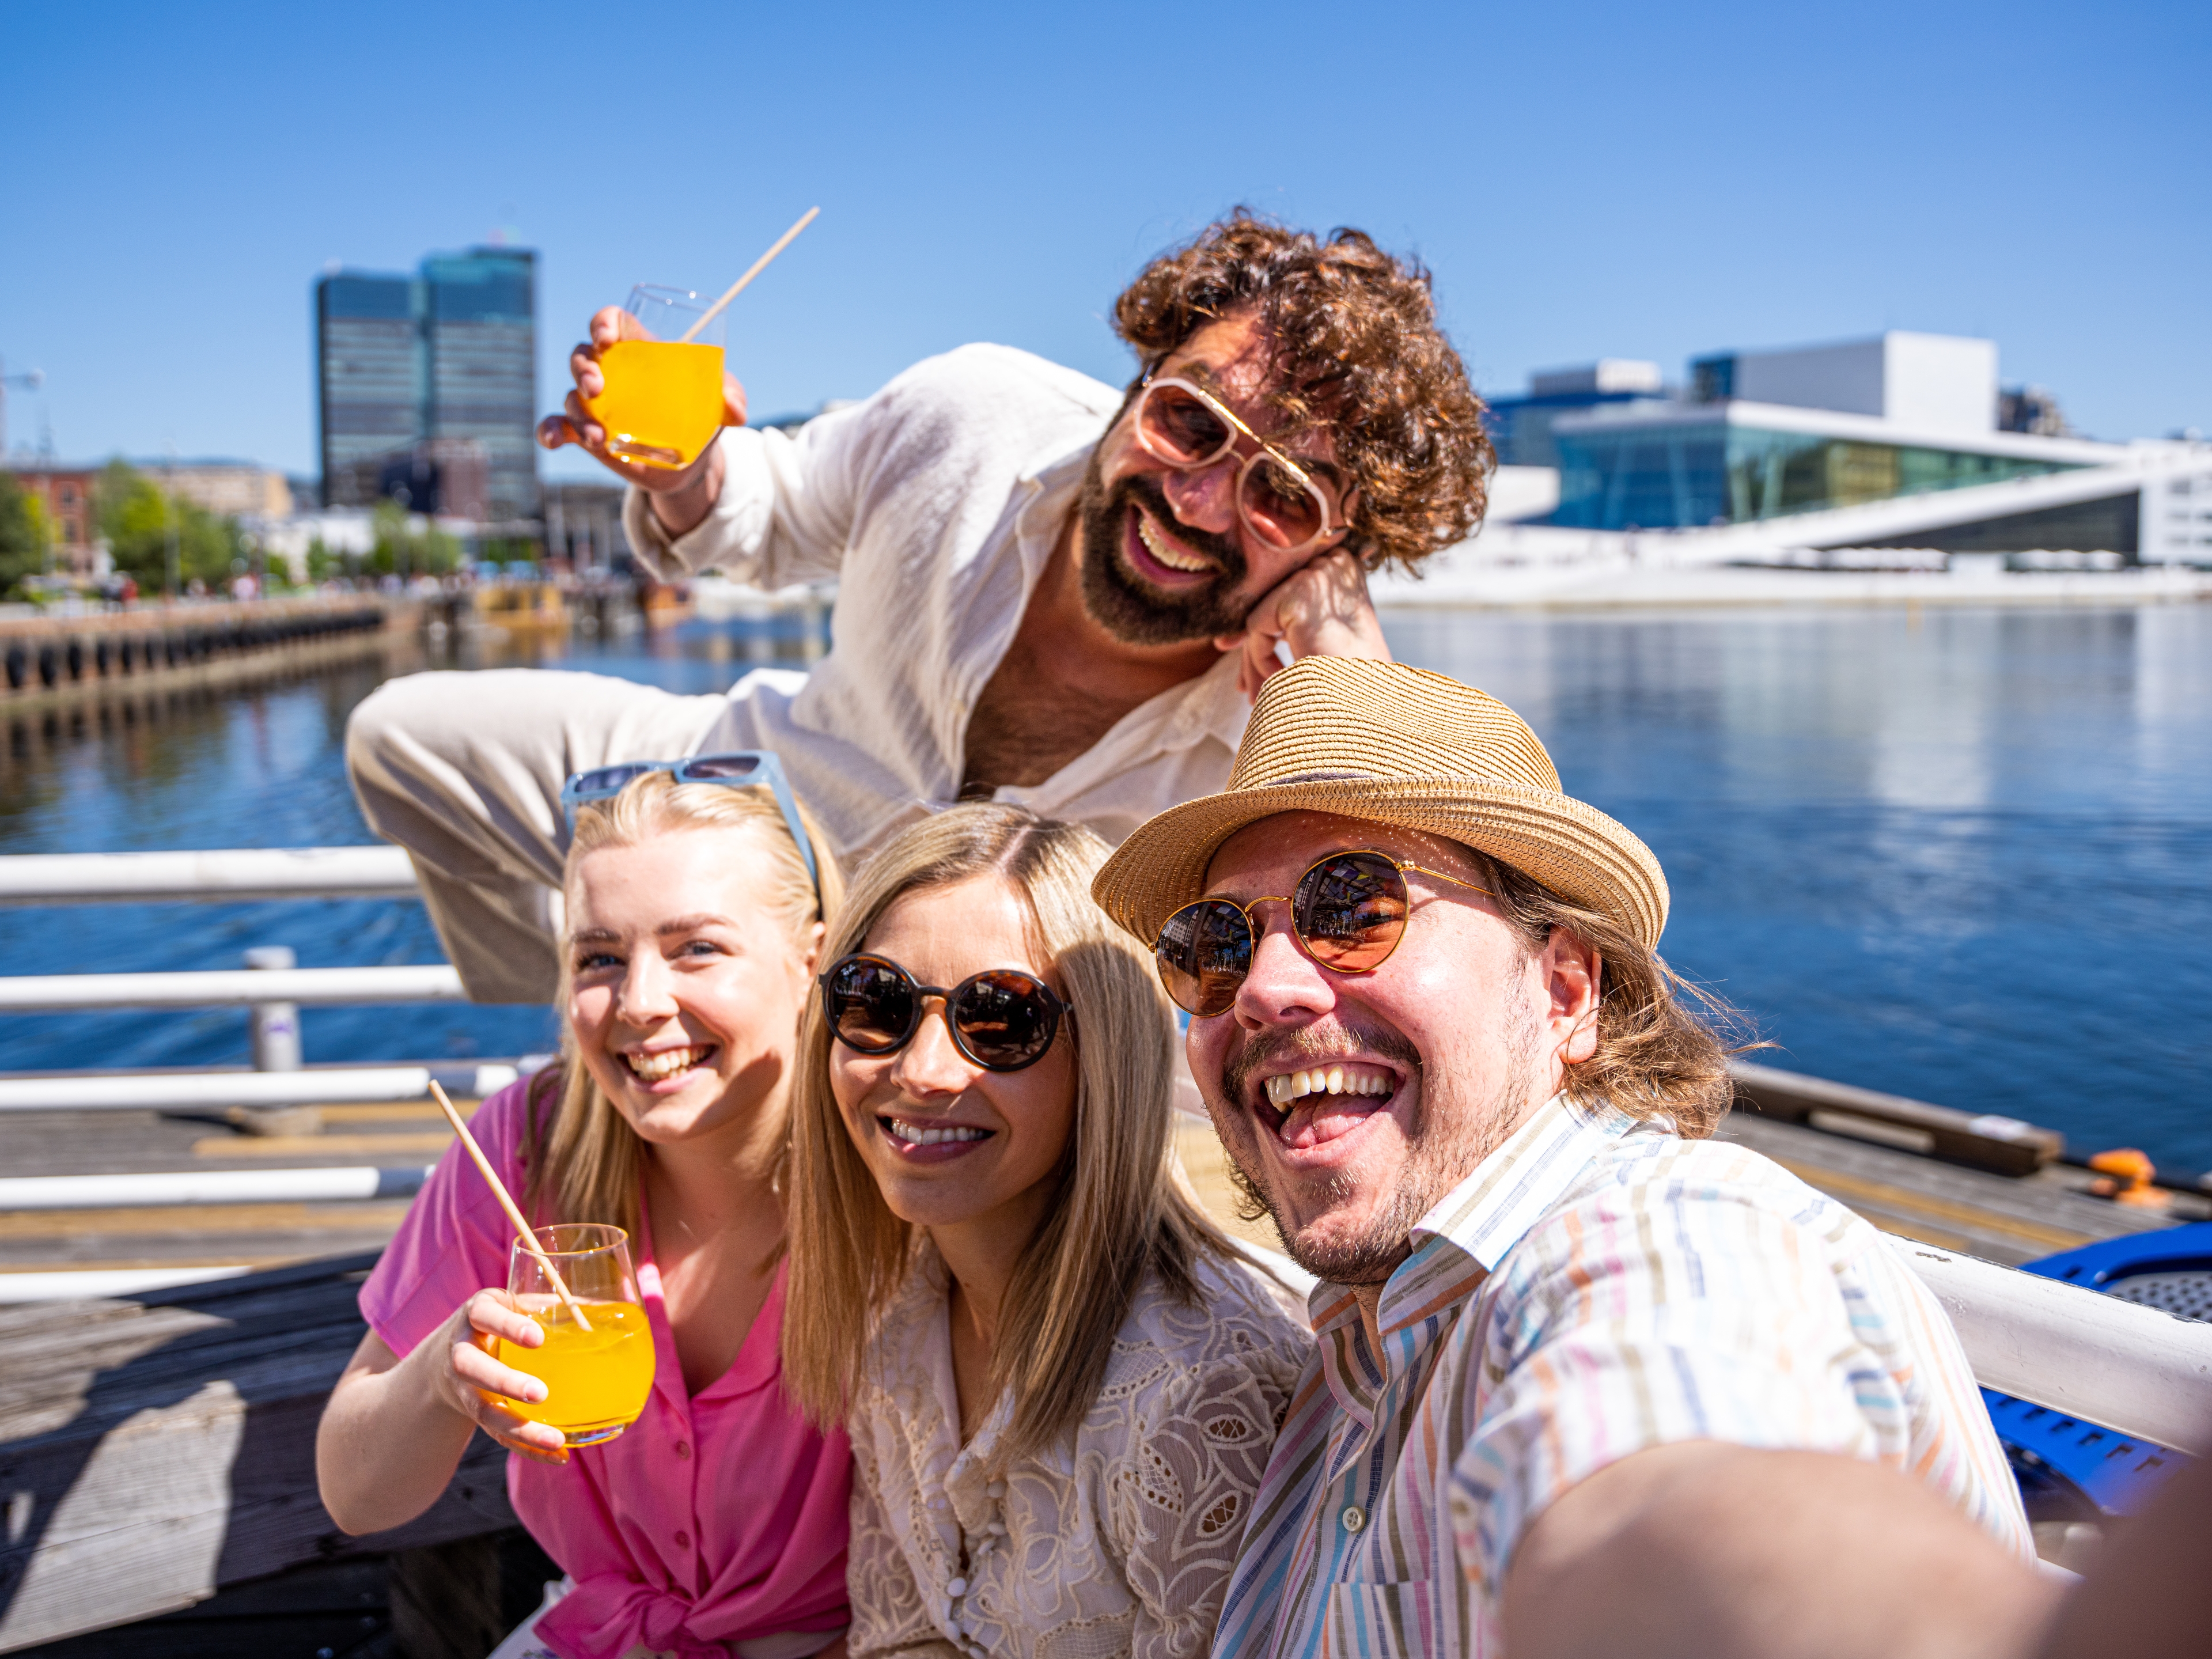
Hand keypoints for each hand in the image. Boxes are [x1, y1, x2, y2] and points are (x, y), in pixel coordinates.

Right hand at [425, 1290, 571, 1465]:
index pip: (484, 1314)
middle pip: (471, 1367)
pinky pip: (497, 1435)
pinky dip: (526, 1447)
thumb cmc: (501, 1321)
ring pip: (482, 1410)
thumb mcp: (518, 1306)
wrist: (448, 1354)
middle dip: (504, 1381)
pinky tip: (557, 1456)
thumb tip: (611, 1309)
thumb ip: (555, 1306)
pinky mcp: (474, 1414)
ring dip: (518, 1427)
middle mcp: (462, 1350)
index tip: (537, 1338)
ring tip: (554, 1439)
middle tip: (540, 1394)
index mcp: (477, 1314)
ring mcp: (463, 1386)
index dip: (507, 1326)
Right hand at [537, 306, 743, 536]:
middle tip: (597, 388)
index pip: (613, 322)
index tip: (608, 339)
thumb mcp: (722, 405)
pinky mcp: (586, 433)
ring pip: (571, 395)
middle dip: (583, 368)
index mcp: (639, 351)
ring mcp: (595, 404)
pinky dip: (549, 430)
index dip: (603, 323)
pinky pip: (556, 426)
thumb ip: (732, 398)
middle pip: (583, 355)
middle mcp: (611, 372)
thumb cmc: (703, 418)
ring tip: (600, 437)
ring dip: (578, 413)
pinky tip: (553, 440)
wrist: (691, 465)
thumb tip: (734, 409)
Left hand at [1213, 547, 1391, 699]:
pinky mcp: (1300, 595)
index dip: (1269, 628)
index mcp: (1346, 569)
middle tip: (1245, 687)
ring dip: (1254, 659)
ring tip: (1255, 696)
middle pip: (1275, 600)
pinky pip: (1258, 624)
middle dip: (1255, 646)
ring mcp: (1319, 575)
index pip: (1290, 590)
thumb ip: (1286, 626)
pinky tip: (1276, 680)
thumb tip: (1226, 639)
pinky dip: (1259, 657)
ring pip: (1263, 614)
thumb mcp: (1320, 641)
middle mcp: (1336, 561)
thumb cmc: (1355, 682)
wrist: (1371, 707)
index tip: (1250, 663)